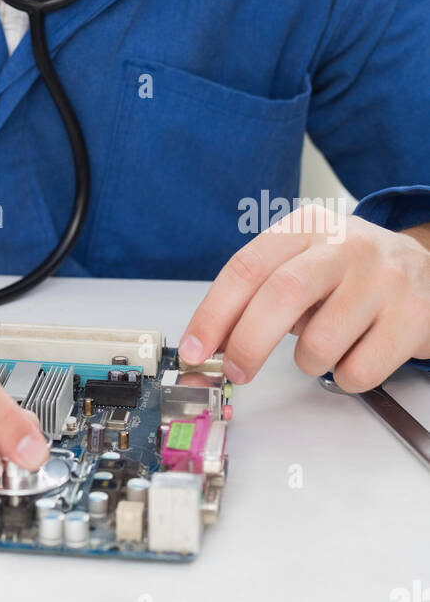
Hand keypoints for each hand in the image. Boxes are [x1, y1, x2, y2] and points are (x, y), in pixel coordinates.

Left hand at [178, 208, 429, 392]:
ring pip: (320, 343)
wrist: (425, 269)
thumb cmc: (349, 271)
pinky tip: (355, 352)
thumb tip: (211, 342)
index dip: (214, 313)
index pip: (247, 267)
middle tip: (236, 372)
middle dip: (247, 344)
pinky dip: (345, 376)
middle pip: (281, 295)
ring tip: (323, 345)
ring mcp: (383, 279)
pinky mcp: (413, 318)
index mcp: (307, 225)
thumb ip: (258, 292)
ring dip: (308, 361)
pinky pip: (358, 371)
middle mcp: (346, 245)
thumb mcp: (303, 260)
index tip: (194, 350)